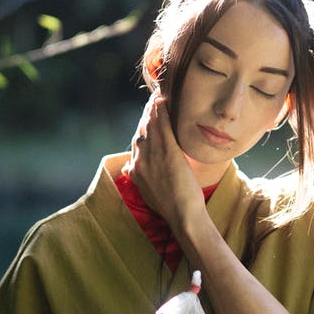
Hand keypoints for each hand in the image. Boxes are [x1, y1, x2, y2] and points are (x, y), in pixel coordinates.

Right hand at [125, 95, 204, 225]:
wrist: (182, 216)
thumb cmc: (170, 207)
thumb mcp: (147, 192)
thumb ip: (139, 177)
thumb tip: (131, 169)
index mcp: (135, 170)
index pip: (136, 142)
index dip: (142, 128)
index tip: (146, 119)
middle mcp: (140, 160)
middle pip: (141, 131)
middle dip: (146, 115)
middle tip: (153, 102)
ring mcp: (153, 156)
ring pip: (150, 126)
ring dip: (153, 109)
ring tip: (158, 97)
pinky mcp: (168, 153)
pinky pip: (162, 127)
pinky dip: (161, 112)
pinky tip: (163, 100)